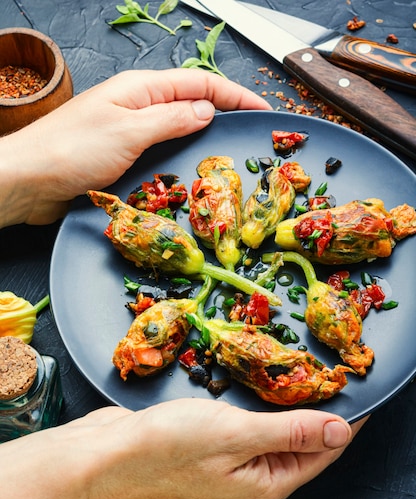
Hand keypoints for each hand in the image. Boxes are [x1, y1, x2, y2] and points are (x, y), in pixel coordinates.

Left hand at [0, 69, 270, 226]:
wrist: (31, 180)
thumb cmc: (71, 150)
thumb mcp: (129, 131)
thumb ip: (171, 119)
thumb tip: (207, 110)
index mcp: (141, 89)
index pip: (199, 84)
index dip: (233, 95)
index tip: (261, 110)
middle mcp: (137, 107)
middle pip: (191, 103)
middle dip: (223, 114)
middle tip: (250, 133)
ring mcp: (130, 132)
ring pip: (178, 129)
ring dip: (203, 138)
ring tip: (228, 153)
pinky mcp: (123, 156)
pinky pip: (162, 151)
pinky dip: (181, 157)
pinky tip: (191, 169)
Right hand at [87, 398, 362, 498]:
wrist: (108, 456)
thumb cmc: (166, 447)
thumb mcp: (239, 433)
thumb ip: (292, 431)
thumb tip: (342, 432)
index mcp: (265, 489)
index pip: (320, 455)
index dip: (341, 424)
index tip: (356, 398)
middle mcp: (250, 489)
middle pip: (297, 450)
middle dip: (313, 416)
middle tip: (324, 379)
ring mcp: (228, 477)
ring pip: (270, 442)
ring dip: (283, 414)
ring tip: (296, 384)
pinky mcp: (208, 461)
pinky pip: (245, 439)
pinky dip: (256, 418)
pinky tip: (255, 399)